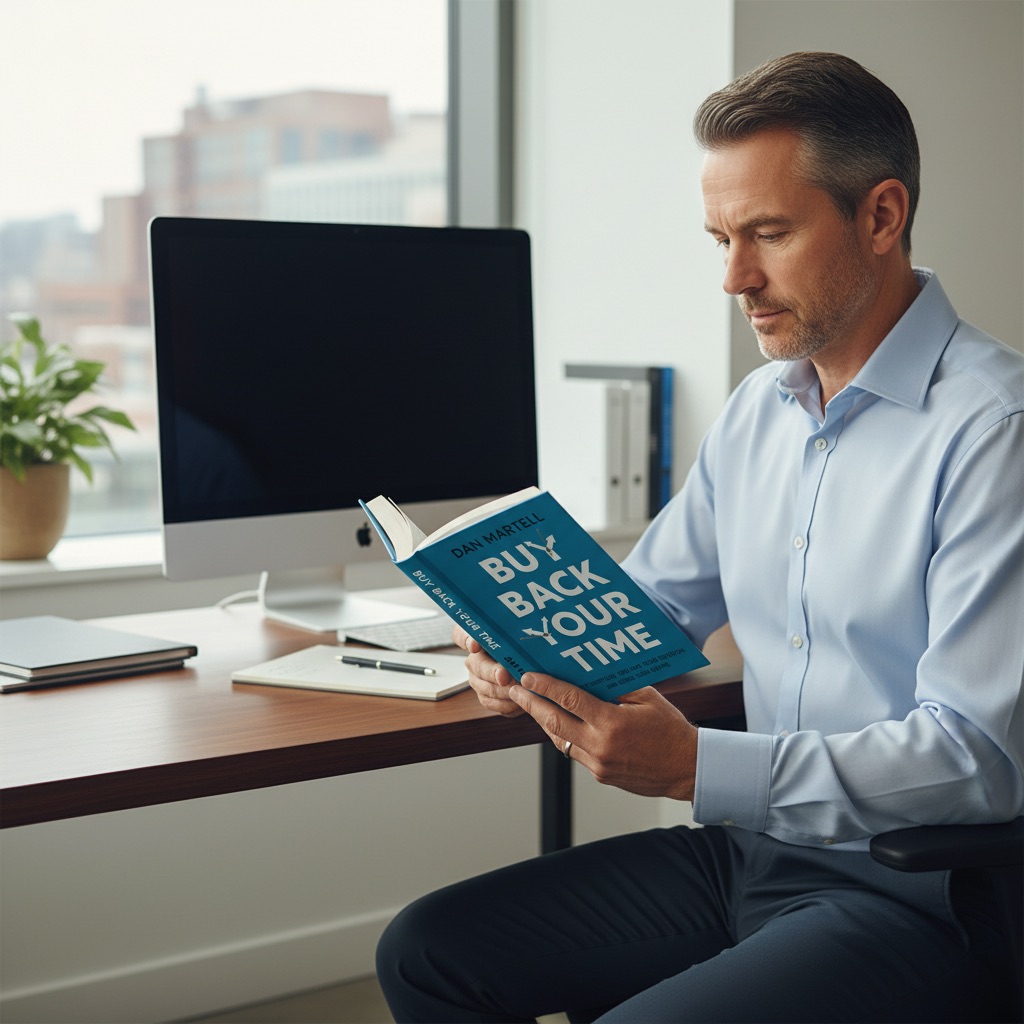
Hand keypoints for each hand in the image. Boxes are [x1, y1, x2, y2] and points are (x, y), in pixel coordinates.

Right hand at [452, 625, 525, 718]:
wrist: (532, 671)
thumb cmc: (525, 650)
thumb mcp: (520, 639)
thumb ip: (514, 637)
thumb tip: (520, 635)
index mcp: (478, 638)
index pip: (461, 634)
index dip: (465, 639)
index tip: (475, 645)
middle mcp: (474, 659)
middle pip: (476, 665)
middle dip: (492, 672)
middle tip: (505, 676)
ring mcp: (477, 679)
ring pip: (483, 686)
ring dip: (502, 691)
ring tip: (520, 690)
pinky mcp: (485, 696)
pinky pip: (490, 702)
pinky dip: (505, 704)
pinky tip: (518, 701)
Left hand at [509, 672, 698, 800]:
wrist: (687, 769)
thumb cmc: (671, 731)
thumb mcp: (648, 699)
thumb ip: (617, 687)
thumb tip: (589, 673)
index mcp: (612, 723)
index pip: (569, 700)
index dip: (544, 686)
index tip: (527, 676)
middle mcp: (601, 746)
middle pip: (554, 722)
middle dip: (531, 704)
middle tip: (515, 690)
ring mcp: (598, 764)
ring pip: (561, 740)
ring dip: (544, 721)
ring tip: (531, 704)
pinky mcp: (600, 776)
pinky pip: (575, 753)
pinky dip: (565, 737)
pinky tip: (560, 724)